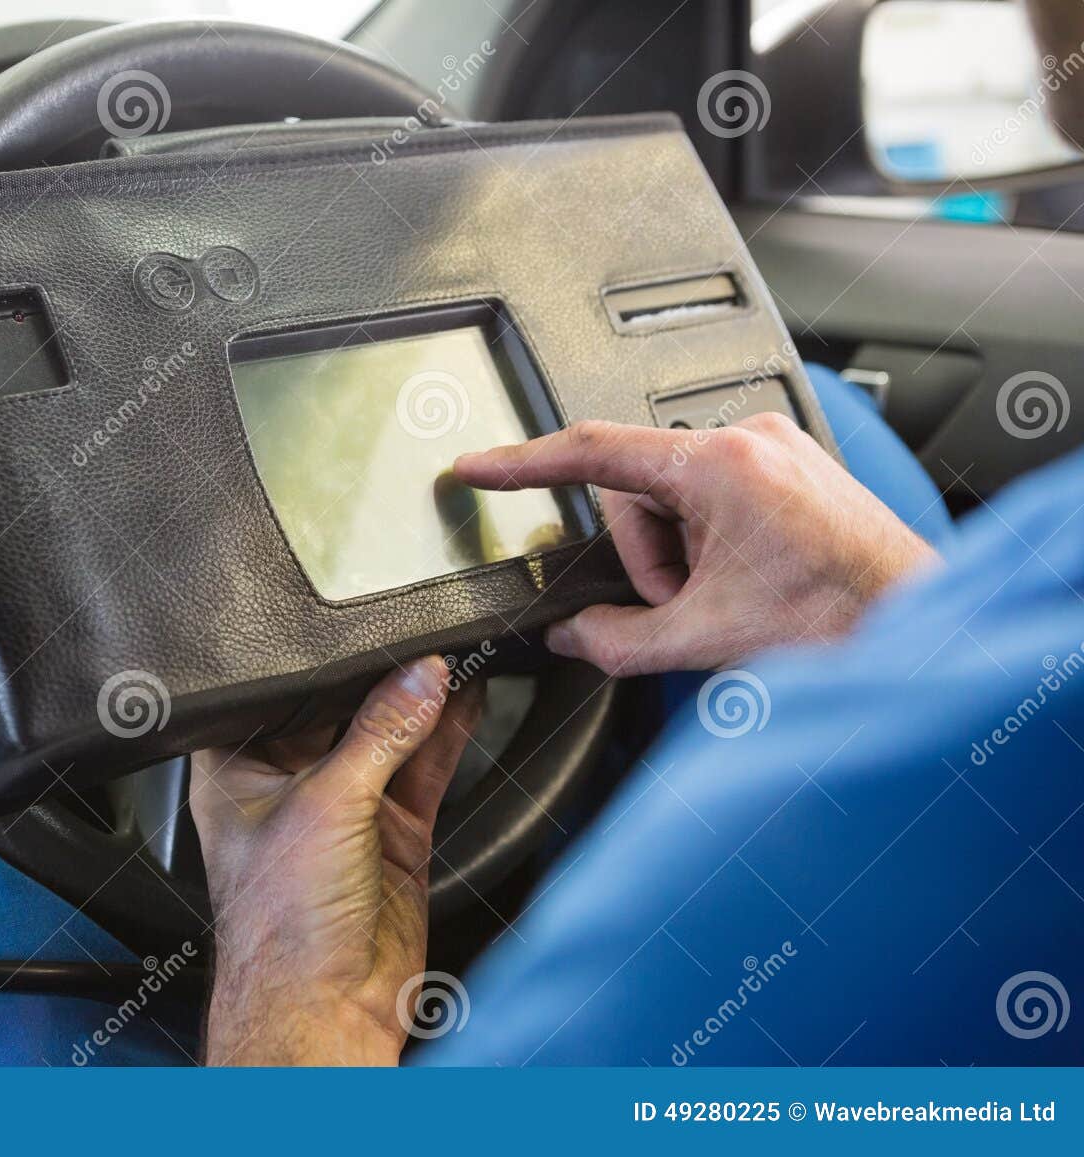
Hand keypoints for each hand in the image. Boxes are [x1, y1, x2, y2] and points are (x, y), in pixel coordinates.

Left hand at [191, 657, 484, 1065]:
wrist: (325, 1011)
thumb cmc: (279, 929)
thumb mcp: (327, 806)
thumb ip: (380, 736)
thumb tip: (419, 678)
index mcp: (238, 769)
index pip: (276, 693)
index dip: (312, 660)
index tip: (355, 621)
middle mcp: (289, 784)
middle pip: (338, 709)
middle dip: (377, 673)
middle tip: (415, 633)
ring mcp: (345, 808)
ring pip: (388, 734)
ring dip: (419, 697)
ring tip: (450, 649)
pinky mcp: (393, 832)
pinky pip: (423, 768)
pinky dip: (447, 733)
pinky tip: (466, 694)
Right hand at [454, 413, 937, 674]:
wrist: (920, 626)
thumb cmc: (842, 620)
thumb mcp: (702, 639)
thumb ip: (613, 640)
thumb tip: (571, 634)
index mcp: (718, 466)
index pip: (590, 453)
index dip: (520, 463)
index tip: (476, 466)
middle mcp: (746, 438)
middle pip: (635, 492)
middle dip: (646, 559)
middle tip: (683, 606)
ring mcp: (771, 447)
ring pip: (672, 498)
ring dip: (679, 557)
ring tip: (726, 598)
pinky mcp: (788, 463)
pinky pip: (712, 495)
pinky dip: (708, 543)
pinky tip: (745, 580)